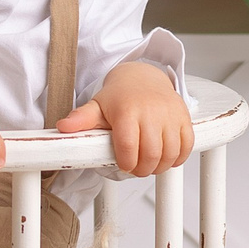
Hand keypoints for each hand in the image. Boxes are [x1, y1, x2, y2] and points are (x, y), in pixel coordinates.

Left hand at [57, 61, 190, 177]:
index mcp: (128, 111)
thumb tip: (62, 127)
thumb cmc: (119, 97)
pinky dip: (177, 158)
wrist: (143, 78)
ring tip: (149, 164)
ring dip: (159, 167)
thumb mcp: (97, 106)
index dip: (126, 163)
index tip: (124, 164)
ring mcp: (170, 115)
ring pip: (170, 154)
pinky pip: (186, 146)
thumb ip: (81, 119)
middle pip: (150, 155)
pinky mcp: (184, 118)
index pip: (128, 148)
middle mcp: (151, 112)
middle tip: (136, 168)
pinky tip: (166, 158)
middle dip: (142, 169)